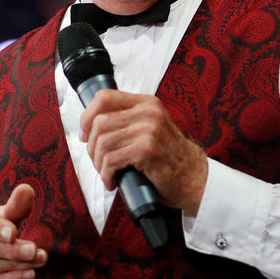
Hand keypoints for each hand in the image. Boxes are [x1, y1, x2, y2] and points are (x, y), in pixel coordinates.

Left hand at [80, 89, 207, 214]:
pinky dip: (106, 175)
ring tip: (108, 173)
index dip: (87, 116)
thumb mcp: (150, 128)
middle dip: (92, 147)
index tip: (86, 135)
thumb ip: (127, 121)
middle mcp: (148, 112)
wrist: (194, 177)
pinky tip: (113, 181)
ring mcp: (149, 130)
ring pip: (102, 143)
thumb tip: (89, 125)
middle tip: (100, 162)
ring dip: (99, 164)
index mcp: (146, 103)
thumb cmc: (168, 157)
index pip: (104, 97)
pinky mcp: (147, 150)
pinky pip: (111, 160)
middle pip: (99, 123)